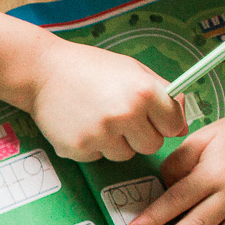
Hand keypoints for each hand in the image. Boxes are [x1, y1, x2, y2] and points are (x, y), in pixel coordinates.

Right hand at [24, 38, 188, 162]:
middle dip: (141, 136)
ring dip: (116, 143)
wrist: (42, 71)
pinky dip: (91, 145)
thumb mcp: (133, 70)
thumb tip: (183, 125)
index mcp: (144, 92)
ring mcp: (100, 135)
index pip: (175, 126)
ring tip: (97, 120)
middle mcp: (125, 115)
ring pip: (125, 155)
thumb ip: (163, 94)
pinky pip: (97, 157)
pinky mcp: (78, 149)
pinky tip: (80, 125)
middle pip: (152, 146)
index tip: (151, 117)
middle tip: (121, 119)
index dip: (164, 122)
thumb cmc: (90, 68)